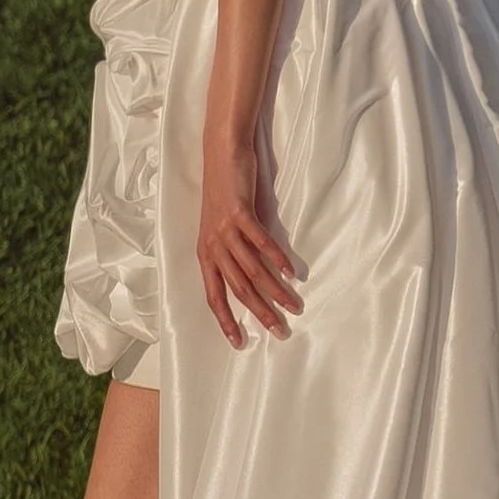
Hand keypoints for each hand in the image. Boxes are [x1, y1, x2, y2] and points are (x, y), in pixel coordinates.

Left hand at [197, 131, 301, 348]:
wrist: (221, 156)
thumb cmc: (224, 195)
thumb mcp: (223, 230)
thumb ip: (235, 254)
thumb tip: (255, 279)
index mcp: (205, 254)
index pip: (213, 296)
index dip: (226, 320)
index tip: (239, 342)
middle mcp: (212, 246)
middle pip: (238, 288)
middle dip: (259, 312)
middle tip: (279, 330)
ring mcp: (225, 229)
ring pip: (252, 269)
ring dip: (275, 290)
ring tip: (293, 305)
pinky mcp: (240, 213)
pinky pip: (261, 242)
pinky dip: (277, 259)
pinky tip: (291, 272)